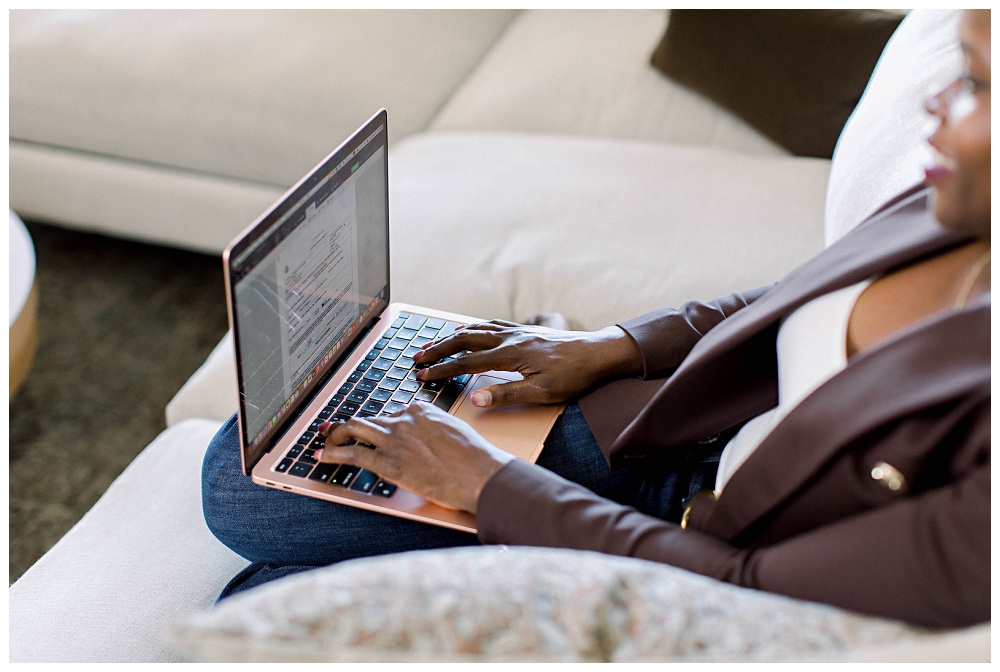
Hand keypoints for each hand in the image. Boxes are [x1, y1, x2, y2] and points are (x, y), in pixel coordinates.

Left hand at [316, 403, 513, 512]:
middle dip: (348, 424)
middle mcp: (404, 420)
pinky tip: (321, 457)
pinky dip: (332, 454)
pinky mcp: (387, 462)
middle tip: (333, 429)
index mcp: (421, 411)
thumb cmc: (475, 459)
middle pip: (368, 418)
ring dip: (335, 434)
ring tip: (325, 440)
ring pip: (354, 429)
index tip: (374, 431)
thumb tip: (428, 442)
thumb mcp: (455, 433)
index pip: (393, 414)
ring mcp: (393, 439)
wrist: (480, 473)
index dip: (381, 425)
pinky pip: (351, 453)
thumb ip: (435, 432)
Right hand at [412, 321, 642, 407]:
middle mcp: (510, 337)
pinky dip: (474, 327)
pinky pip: (492, 324)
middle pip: (465, 339)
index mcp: (511, 354)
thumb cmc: (574, 375)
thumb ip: (507, 395)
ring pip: (476, 328)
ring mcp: (518, 331)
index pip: (467, 362)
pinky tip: (470, 330)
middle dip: (438, 348)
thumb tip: (476, 399)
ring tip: (435, 344)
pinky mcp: (526, 330)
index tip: (423, 375)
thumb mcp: (542, 393)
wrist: (599, 353)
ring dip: (452, 336)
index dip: (443, 370)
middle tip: (417, 357)